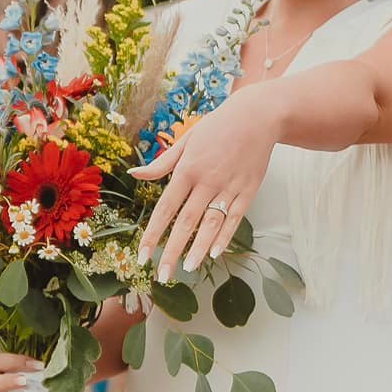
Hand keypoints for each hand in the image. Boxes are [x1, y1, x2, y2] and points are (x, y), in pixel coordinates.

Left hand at [135, 89, 278, 281]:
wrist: (257, 116)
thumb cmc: (217, 127)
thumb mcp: (186, 140)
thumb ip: (161, 163)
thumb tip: (134, 174)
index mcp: (187, 169)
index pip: (165, 208)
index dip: (153, 234)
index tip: (143, 255)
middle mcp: (207, 180)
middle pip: (186, 222)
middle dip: (172, 250)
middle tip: (162, 274)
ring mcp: (229, 187)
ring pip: (211, 223)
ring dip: (199, 248)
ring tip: (187, 268)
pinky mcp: (249, 191)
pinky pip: (235, 218)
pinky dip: (225, 236)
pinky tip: (215, 253)